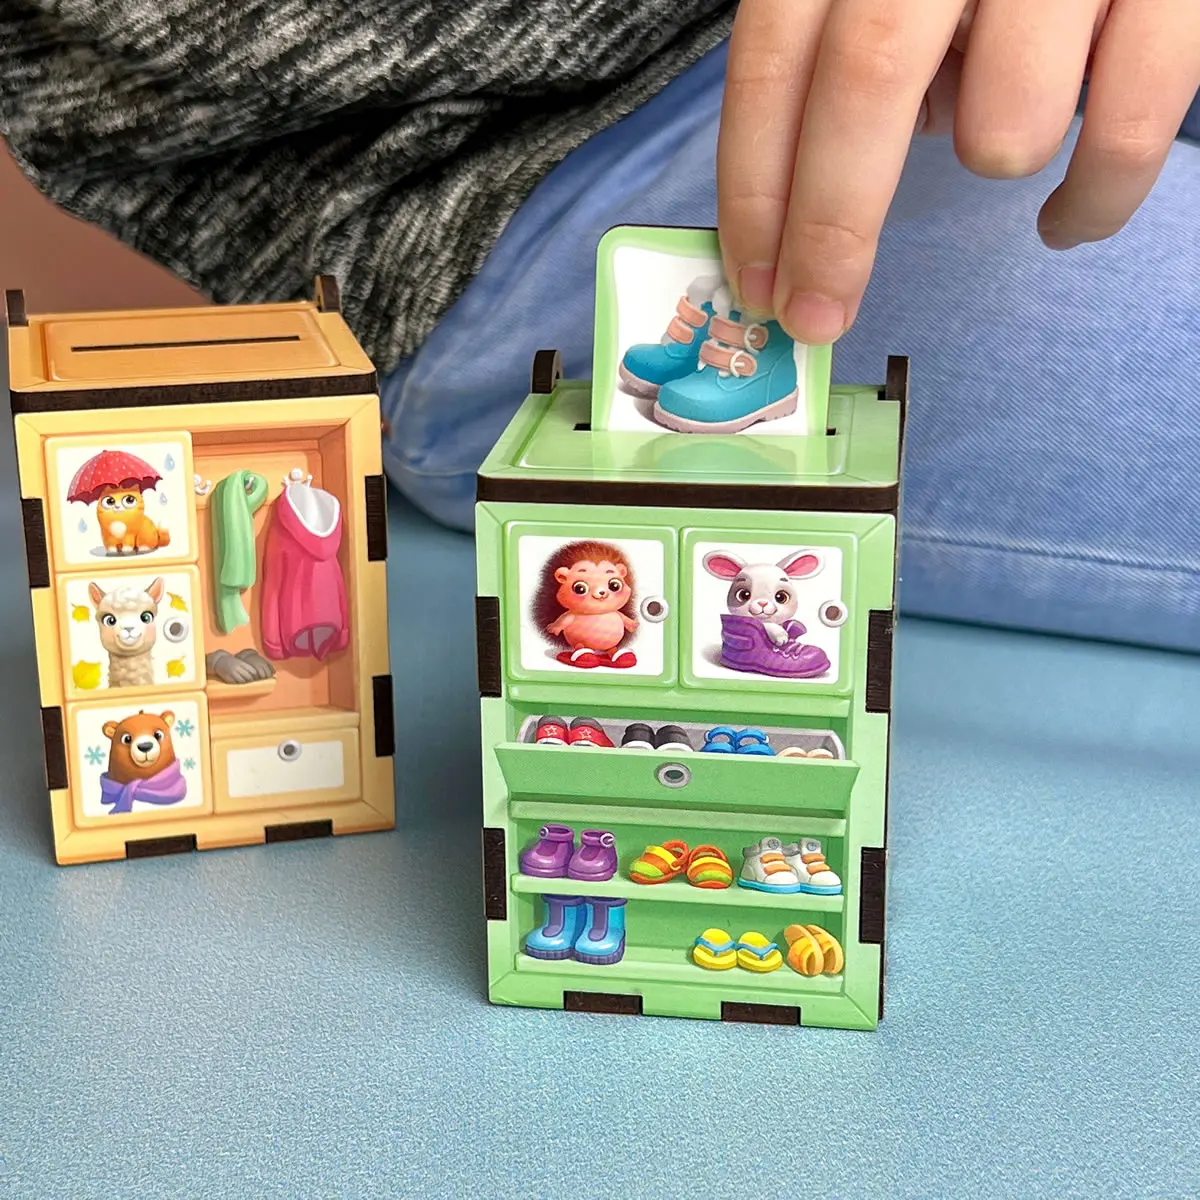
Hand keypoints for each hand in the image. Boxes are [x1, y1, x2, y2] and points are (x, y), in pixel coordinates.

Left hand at [717, 0, 1199, 344]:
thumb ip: (849, 72)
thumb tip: (808, 219)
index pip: (775, 62)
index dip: (754, 189)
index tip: (756, 287)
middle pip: (864, 85)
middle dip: (831, 229)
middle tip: (818, 318)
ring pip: (1005, 121)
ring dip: (995, 153)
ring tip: (1006, 129)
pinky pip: (1124, 134)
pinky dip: (1090, 201)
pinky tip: (1066, 218)